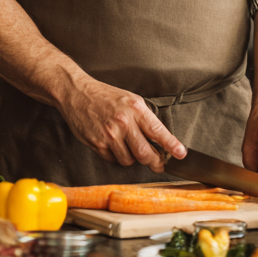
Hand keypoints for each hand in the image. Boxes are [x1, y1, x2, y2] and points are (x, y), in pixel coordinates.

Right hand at [59, 78, 186, 172]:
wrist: (76, 93)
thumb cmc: (104, 96)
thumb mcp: (130, 99)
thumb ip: (144, 118)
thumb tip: (159, 139)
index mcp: (135, 108)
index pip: (158, 131)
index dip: (172, 145)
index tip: (181, 154)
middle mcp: (123, 122)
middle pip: (145, 153)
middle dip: (155, 162)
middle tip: (158, 164)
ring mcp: (109, 134)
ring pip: (129, 160)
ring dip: (132, 158)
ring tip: (127, 145)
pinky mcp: (97, 143)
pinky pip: (113, 159)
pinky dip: (116, 156)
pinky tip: (112, 144)